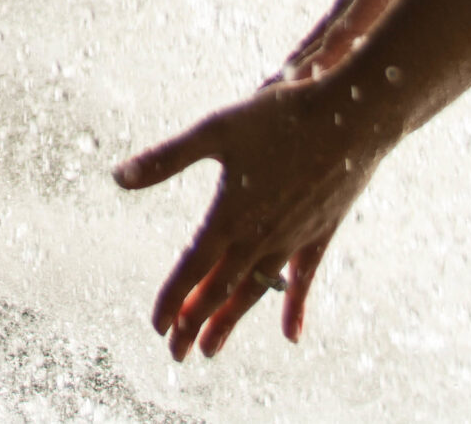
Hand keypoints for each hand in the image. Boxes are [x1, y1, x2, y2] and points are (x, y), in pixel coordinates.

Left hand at [113, 75, 388, 356]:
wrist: (352, 117)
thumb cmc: (281, 118)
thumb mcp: (216, 130)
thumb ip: (167, 158)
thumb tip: (117, 176)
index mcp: (229, 216)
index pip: (192, 269)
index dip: (172, 299)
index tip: (158, 327)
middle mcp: (259, 237)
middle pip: (220, 290)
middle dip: (195, 322)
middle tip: (177, 353)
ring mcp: (293, 240)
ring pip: (255, 290)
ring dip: (231, 321)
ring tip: (212, 349)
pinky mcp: (320, 234)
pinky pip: (303, 281)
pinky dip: (294, 308)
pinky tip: (290, 336)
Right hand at [274, 0, 467, 85]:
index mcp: (355, 4)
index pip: (320, 38)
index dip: (298, 60)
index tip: (272, 85)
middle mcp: (365, 14)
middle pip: (323, 50)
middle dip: (296, 75)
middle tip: (267, 101)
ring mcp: (376, 5)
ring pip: (337, 46)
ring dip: (313, 71)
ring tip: (289, 93)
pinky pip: (356, 21)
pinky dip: (337, 46)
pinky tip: (320, 67)